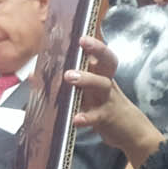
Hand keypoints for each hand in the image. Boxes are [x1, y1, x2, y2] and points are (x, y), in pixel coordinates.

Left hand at [66, 35, 164, 167]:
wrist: (132, 133)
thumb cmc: (105, 109)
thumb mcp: (91, 94)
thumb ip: (70, 84)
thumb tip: (35, 76)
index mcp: (102, 76)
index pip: (102, 55)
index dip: (95, 44)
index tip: (82, 35)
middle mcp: (106, 84)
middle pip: (107, 62)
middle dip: (97, 49)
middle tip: (82, 42)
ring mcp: (107, 100)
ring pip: (101, 84)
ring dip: (87, 78)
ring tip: (69, 76)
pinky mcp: (106, 117)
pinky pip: (96, 115)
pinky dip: (86, 117)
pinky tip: (76, 119)